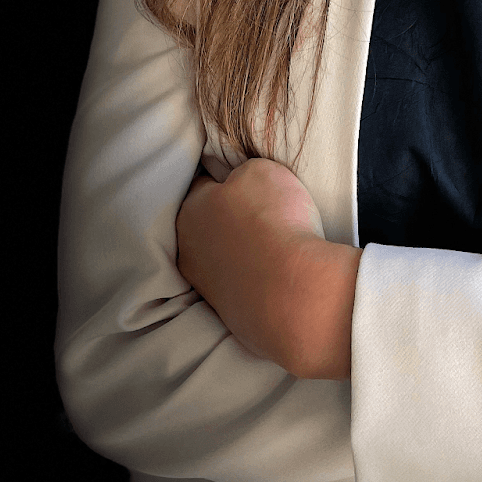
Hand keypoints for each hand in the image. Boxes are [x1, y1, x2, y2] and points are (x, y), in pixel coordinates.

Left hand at [175, 158, 359, 379]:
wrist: (293, 291)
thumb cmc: (274, 222)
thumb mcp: (260, 170)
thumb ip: (241, 175)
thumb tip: (237, 186)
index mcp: (190, 209)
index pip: (201, 184)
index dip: (225, 178)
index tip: (246, 180)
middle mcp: (188, 248)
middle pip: (206, 222)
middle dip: (227, 216)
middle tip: (259, 212)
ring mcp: (206, 285)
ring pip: (220, 256)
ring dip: (238, 250)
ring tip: (270, 245)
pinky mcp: (228, 311)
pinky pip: (238, 283)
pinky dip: (252, 276)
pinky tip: (274, 271)